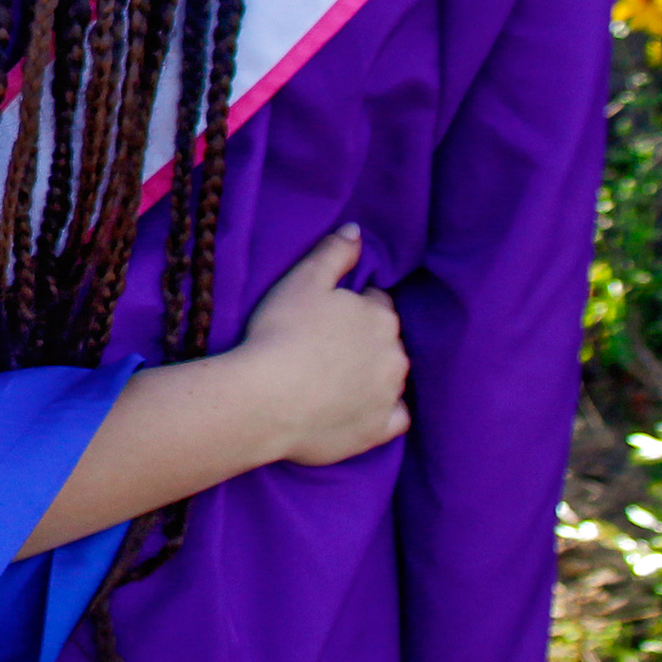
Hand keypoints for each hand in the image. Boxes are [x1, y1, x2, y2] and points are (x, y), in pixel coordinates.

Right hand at [237, 224, 409, 465]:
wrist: (265, 399)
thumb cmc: (280, 332)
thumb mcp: (302, 280)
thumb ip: (334, 253)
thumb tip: (356, 230)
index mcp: (380, 316)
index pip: (376, 303)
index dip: (350, 308)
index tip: (326, 317)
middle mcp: (396, 354)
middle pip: (386, 341)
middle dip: (365, 341)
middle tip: (326, 348)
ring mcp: (390, 395)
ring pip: (391, 378)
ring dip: (372, 375)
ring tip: (334, 379)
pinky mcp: (378, 430)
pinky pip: (394, 419)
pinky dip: (382, 413)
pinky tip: (357, 409)